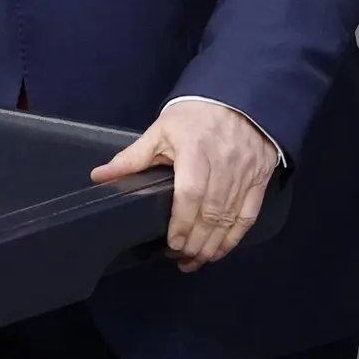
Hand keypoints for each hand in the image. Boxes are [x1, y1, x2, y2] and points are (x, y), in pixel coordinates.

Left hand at [90, 100, 278, 271]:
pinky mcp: (258, 179)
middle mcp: (223, 164)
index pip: (190, 194)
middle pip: (210, 213)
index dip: (182, 224)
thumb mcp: (160, 131)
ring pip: (229, 219)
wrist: (236, 98)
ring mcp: (244, 173)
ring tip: (195, 260)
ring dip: (212, 245)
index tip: (172, 243)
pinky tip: (219, 250)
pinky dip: (235, 237)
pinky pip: (248, 215)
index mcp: (195, 151)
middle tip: (179, 257)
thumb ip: (132, 158)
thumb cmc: (194, 116)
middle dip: (195, 242)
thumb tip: (100, 176)